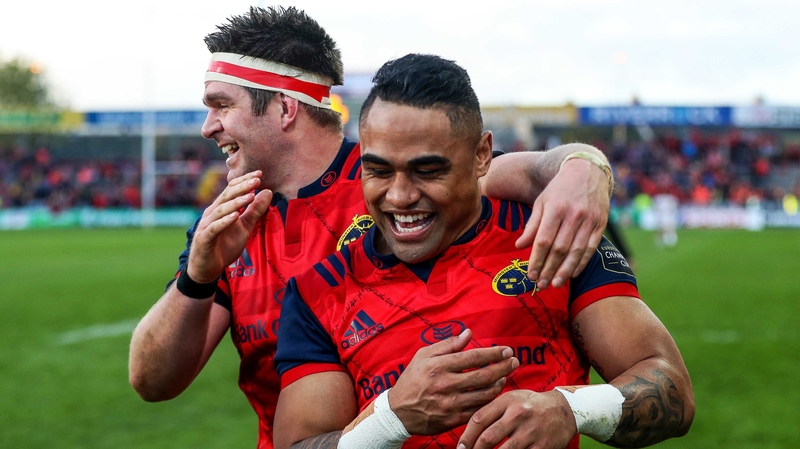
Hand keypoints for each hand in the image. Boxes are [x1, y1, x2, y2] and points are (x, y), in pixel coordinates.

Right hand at [186, 171, 271, 282]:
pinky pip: (214, 228)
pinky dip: (224, 221)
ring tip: (250, 196)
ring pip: (221, 210)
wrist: (207, 268)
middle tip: (256, 180)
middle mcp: (212, 213)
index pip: (232, 189)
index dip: (244, 181)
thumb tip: (268, 191)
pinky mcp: (204, 239)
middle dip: (242, 187)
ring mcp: (206, 225)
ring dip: (235, 203)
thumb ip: (255, 211)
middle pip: (226, 196)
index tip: (259, 174)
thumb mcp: (245, 227)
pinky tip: (235, 216)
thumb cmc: (225, 246)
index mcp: (221, 208)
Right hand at [388, 329, 518, 435]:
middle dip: (503, 367)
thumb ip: (447, 344)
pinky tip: (494, 393)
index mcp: (438, 366)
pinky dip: (489, 401)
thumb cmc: (411, 379)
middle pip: (483, 376)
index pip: (473, 358)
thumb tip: (468, 334)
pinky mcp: (453, 419)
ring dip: (499, 384)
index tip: (506, 350)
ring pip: (484, 394)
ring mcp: (450, 404)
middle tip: (514, 361)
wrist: (398, 411)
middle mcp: (445, 385)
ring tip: (505, 376)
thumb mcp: (423, 356)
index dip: (493, 353)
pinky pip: (478, 410)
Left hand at [457, 389, 576, 448]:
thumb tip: (469, 429)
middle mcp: (518, 415)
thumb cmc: (531, 405)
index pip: (479, 419)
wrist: (564, 410)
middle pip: (488, 438)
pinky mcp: (542, 446)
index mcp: (507, 401)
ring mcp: (531, 432)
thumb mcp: (511, 398)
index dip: (466, 436)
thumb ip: (491, 410)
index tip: (460, 447)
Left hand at [517, 159, 608, 288]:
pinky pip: (592, 247)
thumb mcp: (541, 202)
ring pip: (576, 251)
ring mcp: (589, 219)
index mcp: (555, 208)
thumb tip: (519, 247)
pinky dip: (582, 262)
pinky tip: (572, 273)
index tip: (530, 274)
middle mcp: (573, 215)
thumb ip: (532, 225)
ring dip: (565, 271)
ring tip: (556, 284)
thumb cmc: (559, 189)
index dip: (536, 260)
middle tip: (541, 285)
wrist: (588, 170)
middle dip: (549, 270)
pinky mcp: (601, 223)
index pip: (544, 240)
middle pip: (559, 249)